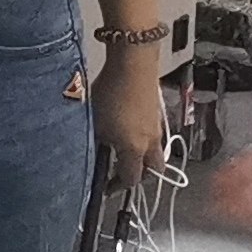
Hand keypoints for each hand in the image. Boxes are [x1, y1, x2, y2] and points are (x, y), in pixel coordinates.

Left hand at [92, 41, 169, 178]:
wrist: (133, 64)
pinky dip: (143, 140)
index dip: (117, 187)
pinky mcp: (156, 112)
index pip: (130, 179)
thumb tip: (94, 155)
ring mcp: (156, 126)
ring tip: (122, 151)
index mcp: (135, 149)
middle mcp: (150, 141)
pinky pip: (153, 135)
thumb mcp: (95, 123)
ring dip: (141, 157)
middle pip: (151, 169)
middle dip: (138, 175)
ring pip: (154, 152)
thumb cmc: (110, 94)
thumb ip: (96, 144)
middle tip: (120, 172)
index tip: (105, 187)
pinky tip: (127, 130)